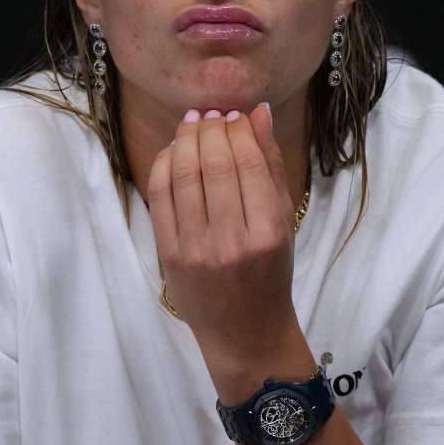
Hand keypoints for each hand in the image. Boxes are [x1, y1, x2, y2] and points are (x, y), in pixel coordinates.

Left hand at [146, 103, 298, 356]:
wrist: (245, 332)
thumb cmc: (271, 273)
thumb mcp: (283, 222)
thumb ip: (271, 166)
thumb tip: (259, 112)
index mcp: (268, 231)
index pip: (248, 162)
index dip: (238, 129)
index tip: (235, 116)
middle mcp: (232, 240)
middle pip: (214, 162)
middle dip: (211, 128)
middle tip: (212, 114)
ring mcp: (196, 249)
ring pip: (185, 174)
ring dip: (186, 138)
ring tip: (193, 123)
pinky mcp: (169, 255)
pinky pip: (160, 196)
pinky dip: (164, 164)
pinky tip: (173, 150)